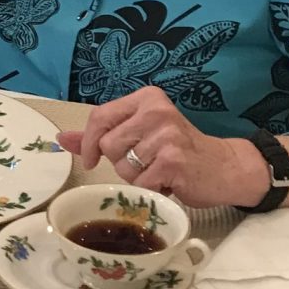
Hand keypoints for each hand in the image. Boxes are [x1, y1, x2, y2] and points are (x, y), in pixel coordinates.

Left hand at [57, 86, 269, 207]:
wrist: (226, 167)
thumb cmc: (179, 151)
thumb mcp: (140, 133)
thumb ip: (100, 134)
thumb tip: (62, 138)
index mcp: (147, 98)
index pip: (99, 117)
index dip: (89, 142)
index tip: (93, 159)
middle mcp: (156, 111)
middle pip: (107, 145)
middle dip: (120, 162)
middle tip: (147, 162)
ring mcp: (166, 135)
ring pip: (122, 167)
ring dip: (137, 178)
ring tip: (159, 171)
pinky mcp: (173, 161)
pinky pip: (140, 183)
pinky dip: (151, 190)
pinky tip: (169, 182)